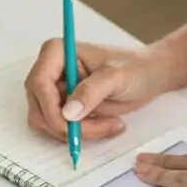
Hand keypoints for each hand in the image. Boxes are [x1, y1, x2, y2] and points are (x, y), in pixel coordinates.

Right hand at [24, 39, 172, 140]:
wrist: (147, 75)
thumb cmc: (134, 68)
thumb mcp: (116, 77)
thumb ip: (91, 91)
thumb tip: (68, 112)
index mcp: (56, 52)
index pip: (39, 84)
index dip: (51, 108)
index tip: (72, 123)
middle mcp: (49, 70)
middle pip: (39, 107)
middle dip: (65, 125)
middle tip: (100, 128)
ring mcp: (53, 90)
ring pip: (47, 122)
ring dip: (74, 132)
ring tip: (107, 125)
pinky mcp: (62, 106)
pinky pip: (58, 128)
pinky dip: (78, 133)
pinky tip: (103, 125)